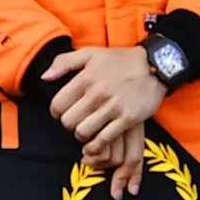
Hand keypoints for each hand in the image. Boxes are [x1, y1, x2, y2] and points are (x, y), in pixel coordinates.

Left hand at [43, 46, 163, 190]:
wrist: (155, 66)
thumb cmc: (120, 60)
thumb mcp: (90, 53)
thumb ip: (64, 62)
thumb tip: (44, 77)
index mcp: (85, 77)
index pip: (58, 105)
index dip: (57, 112)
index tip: (63, 113)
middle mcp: (97, 93)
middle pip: (68, 122)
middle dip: (69, 125)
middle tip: (76, 122)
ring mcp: (113, 107)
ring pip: (84, 132)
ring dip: (82, 136)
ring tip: (86, 131)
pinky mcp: (128, 118)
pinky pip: (104, 139)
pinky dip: (96, 146)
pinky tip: (95, 144)